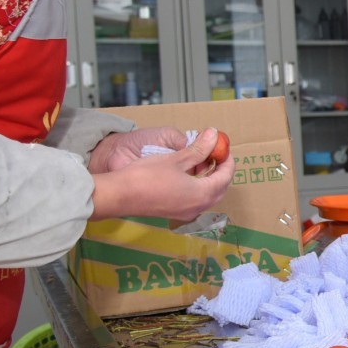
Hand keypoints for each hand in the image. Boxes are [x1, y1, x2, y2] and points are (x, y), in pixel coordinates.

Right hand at [90, 129, 233, 220]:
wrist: (120, 195)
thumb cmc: (147, 176)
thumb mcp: (176, 159)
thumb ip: (199, 148)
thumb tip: (214, 134)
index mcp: (202, 194)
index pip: (225, 176)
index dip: (227, 160)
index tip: (223, 148)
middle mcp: (198, 207)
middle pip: (219, 188)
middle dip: (220, 170)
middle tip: (215, 153)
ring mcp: (187, 213)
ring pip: (208, 195)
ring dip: (209, 179)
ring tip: (202, 160)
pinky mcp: (175, 212)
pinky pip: (196, 200)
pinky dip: (198, 186)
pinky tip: (188, 174)